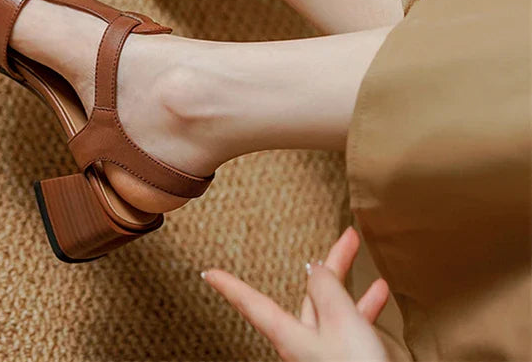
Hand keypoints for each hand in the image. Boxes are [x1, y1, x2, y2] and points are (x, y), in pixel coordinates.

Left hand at [202, 226, 389, 361]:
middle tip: (347, 238)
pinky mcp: (345, 359)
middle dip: (328, 264)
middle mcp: (303, 343)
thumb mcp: (340, 321)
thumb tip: (314, 268)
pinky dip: (364, 306)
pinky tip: (378, 292)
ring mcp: (324, 353)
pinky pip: (351, 326)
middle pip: (310, 295)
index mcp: (290, 335)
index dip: (230, 286)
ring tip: (358, 252)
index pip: (252, 303)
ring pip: (332, 307)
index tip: (208, 274)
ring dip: (348, 281)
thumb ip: (326, 289)